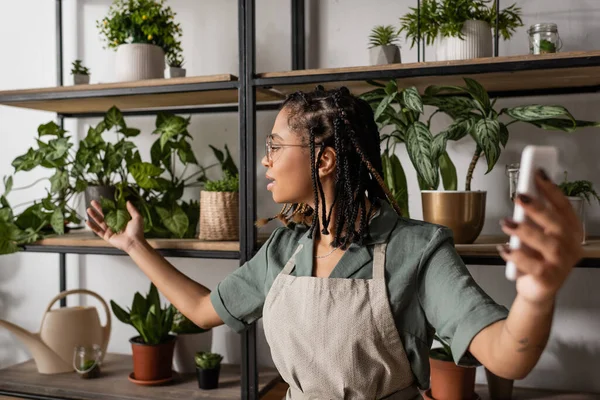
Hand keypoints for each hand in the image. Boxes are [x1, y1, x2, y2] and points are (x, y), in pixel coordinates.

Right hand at [86, 200, 145, 252]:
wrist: (134, 242)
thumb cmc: (137, 231)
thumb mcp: (137, 217)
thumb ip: (132, 209)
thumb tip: (127, 201)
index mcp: (121, 220)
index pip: (112, 211)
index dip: (107, 206)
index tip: (102, 200)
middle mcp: (115, 225)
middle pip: (104, 215)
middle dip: (98, 208)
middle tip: (92, 202)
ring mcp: (110, 231)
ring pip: (100, 222)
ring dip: (94, 216)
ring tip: (89, 209)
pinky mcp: (107, 237)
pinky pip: (98, 231)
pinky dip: (93, 227)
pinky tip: (87, 221)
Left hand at [498, 169, 583, 304]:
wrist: (538, 290)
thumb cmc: (539, 257)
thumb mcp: (538, 234)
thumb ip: (535, 217)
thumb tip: (524, 193)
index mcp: (571, 230)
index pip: (563, 205)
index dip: (550, 188)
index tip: (537, 173)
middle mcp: (570, 245)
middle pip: (556, 222)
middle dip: (538, 207)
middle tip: (519, 196)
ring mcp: (561, 263)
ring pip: (546, 243)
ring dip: (525, 230)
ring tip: (507, 222)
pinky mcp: (549, 278)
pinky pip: (532, 265)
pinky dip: (517, 256)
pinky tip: (505, 248)